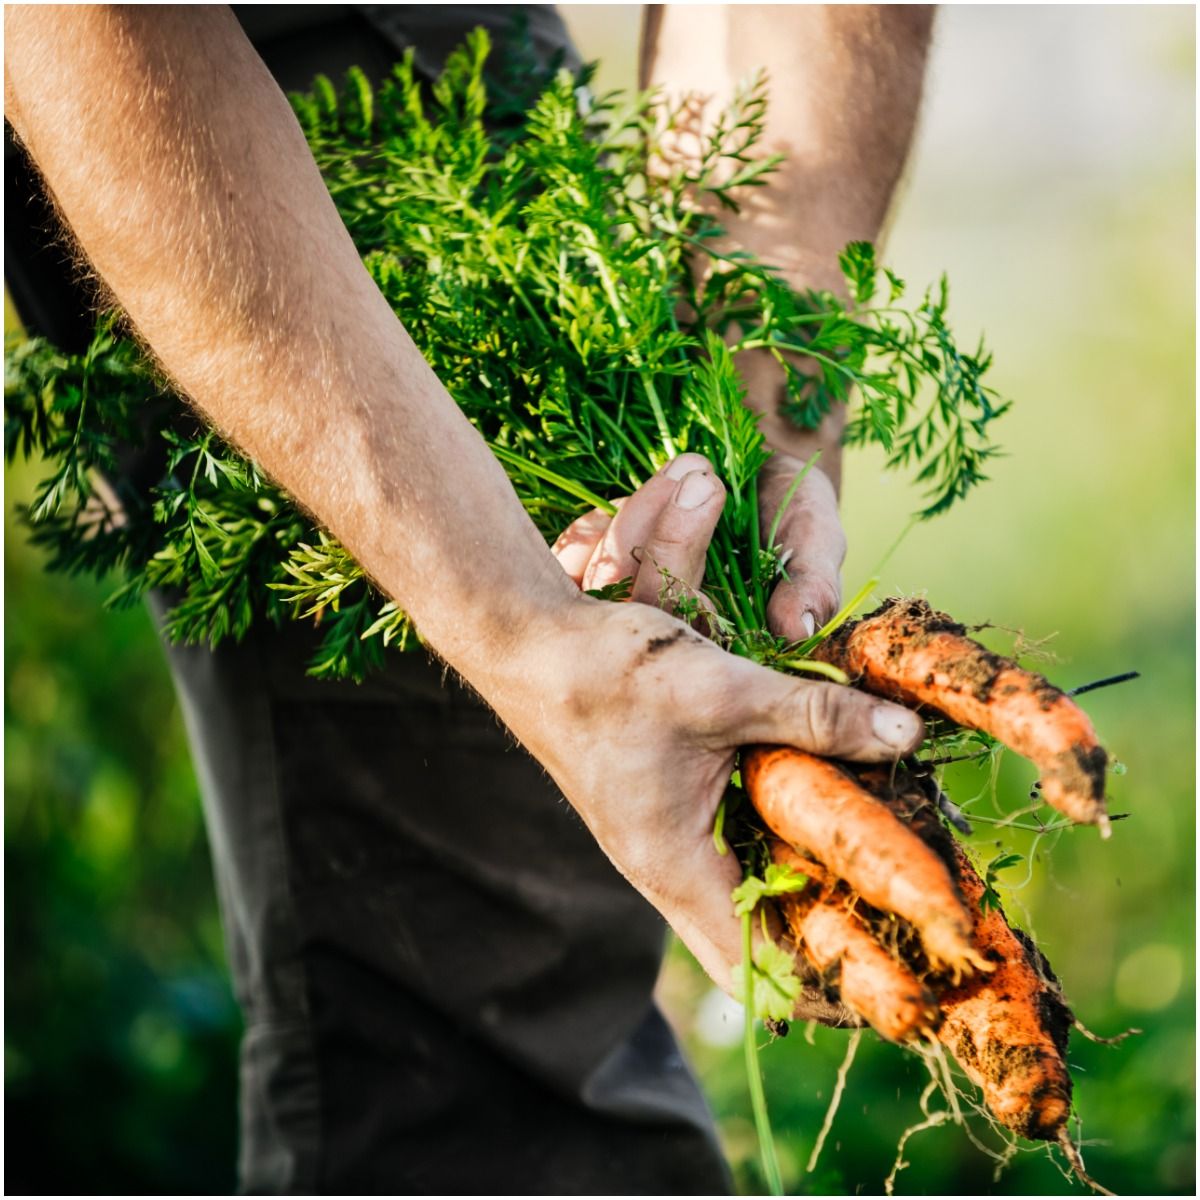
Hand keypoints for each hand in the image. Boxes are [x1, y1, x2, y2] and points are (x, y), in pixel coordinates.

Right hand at [514, 456, 922, 1024]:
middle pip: (756, 937)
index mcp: (674, 867)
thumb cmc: (608, 675)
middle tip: (903, 903)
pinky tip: (814, 793)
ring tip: (875, 853)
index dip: (826, 983)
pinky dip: (773, 833)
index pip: (757, 969)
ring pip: (743, 888)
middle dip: (826, 928)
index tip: (896, 970)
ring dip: (801, 875)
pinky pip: (726, 846)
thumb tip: (907, 735)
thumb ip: (814, 715)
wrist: (529, 644)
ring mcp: (660, 841)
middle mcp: (666, 870)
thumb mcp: (720, 691)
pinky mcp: (659, 809)